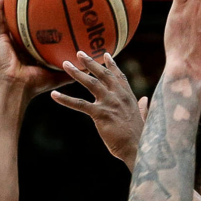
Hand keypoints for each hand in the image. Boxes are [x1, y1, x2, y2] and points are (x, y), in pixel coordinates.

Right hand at [0, 0, 68, 96]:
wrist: (18, 88)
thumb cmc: (36, 84)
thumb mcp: (58, 74)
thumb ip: (72, 68)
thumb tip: (90, 63)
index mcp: (32, 51)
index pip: (38, 33)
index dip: (44, 21)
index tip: (52, 7)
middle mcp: (20, 43)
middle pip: (24, 22)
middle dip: (28, 8)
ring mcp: (9, 40)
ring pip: (9, 18)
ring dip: (11, 4)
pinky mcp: (0, 40)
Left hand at [52, 51, 148, 168]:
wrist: (138, 147)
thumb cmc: (140, 137)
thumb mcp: (143, 117)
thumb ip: (143, 107)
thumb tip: (145, 100)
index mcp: (128, 97)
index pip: (119, 76)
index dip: (112, 65)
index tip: (106, 54)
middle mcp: (119, 95)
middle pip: (103, 74)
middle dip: (91, 62)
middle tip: (79, 53)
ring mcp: (109, 103)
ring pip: (90, 83)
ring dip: (77, 73)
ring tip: (65, 64)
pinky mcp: (100, 113)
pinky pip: (79, 104)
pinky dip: (66, 99)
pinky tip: (54, 95)